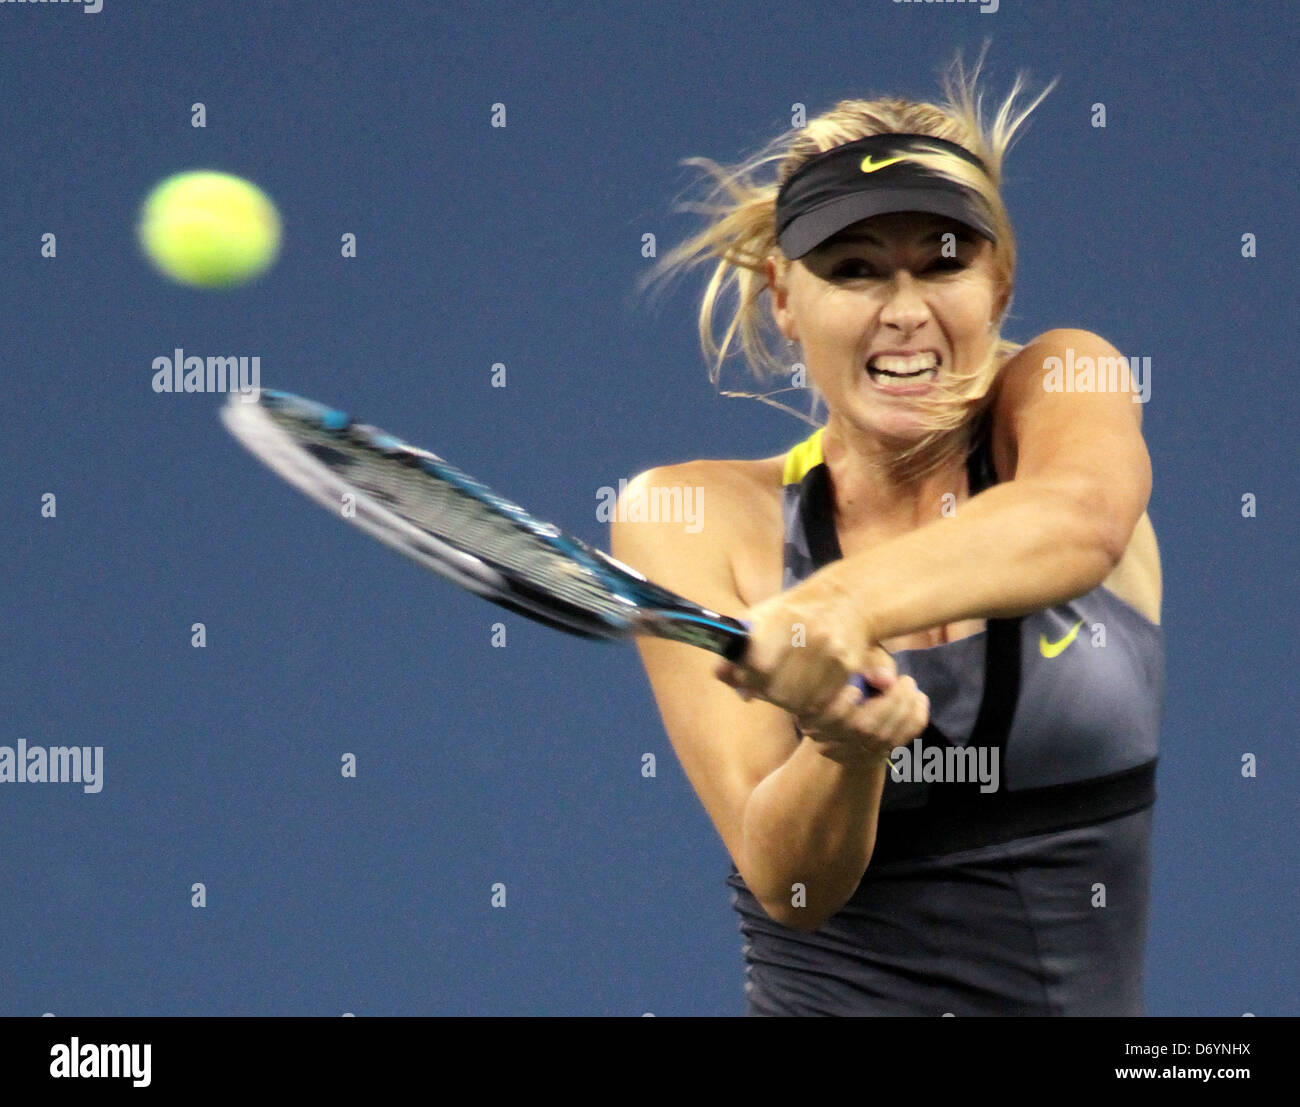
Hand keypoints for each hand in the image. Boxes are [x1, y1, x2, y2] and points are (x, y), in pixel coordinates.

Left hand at [714, 575, 929, 765]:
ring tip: (789, 690)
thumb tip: (721, 673)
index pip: (759, 664)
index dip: (749, 678)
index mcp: (782, 619)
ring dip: (791, 704)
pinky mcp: (849, 667)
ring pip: (802, 701)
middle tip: (769, 688)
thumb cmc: (794, 611)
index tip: (748, 679)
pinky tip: (809, 693)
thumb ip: (736, 647)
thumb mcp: (760, 617)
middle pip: (780, 690)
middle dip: (769, 694)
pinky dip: (812, 705)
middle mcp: (809, 635)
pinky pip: (824, 702)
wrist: (844, 598)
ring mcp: (832, 652)